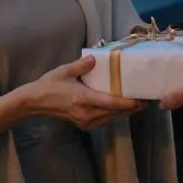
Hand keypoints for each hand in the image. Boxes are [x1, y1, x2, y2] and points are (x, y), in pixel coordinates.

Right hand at [22, 55, 143, 131]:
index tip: (143, 100)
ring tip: (139, 103)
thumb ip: (81, 65)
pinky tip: (121, 107)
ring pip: (111, 118)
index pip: (112, 103)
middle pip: (115, 113)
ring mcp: (86, 121)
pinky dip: (114, 114)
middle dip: (132, 107)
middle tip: (147, 99)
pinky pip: (104, 120)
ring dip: (125, 112)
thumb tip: (95, 58)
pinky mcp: (84, 124)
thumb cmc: (50, 84)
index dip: (129, 103)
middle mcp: (87, 113)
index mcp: (84, 99)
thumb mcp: (65, 71)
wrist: (35, 102)